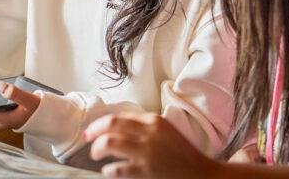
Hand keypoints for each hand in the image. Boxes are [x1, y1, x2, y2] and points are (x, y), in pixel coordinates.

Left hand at [83, 112, 220, 178]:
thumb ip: (145, 126)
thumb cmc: (183, 154)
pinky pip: (118, 168)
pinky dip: (109, 169)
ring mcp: (147, 151)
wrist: (203, 174)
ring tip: (95, 155)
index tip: (93, 129)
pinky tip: (108, 171)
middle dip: (94, 130)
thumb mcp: (166, 132)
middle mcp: (149, 132)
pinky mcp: (146, 170)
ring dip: (97, 148)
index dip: (102, 122)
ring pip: (110, 142)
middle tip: (86, 138)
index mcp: (154, 120)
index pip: (120, 116)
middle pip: (111, 124)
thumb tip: (118, 128)